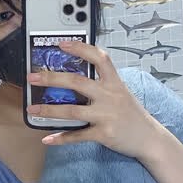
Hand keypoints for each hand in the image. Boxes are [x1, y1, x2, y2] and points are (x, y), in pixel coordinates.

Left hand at [26, 42, 159, 157]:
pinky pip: (78, 136)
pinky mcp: (103, 134)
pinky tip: (48, 139)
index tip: (61, 44)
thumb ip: (103, 85)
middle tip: (33, 77)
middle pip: (76, 82)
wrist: (149, 138)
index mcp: (114, 83)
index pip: (98, 58)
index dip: (79, 48)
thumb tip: (75, 81)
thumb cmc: (132, 115)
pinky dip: (61, 138)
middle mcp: (109, 96)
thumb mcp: (121, 93)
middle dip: (51, 78)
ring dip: (49, 110)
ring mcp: (106, 115)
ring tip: (32, 109)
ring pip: (72, 111)